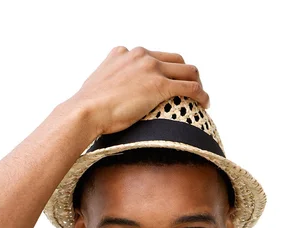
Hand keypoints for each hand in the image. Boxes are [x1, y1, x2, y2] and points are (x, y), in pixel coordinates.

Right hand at [70, 46, 209, 135]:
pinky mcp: (160, 85)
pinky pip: (190, 87)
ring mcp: (151, 69)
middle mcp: (140, 55)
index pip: (155, 56)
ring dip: (197, 83)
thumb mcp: (98, 85)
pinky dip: (201, 94)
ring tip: (201, 98)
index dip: (167, 69)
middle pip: (176, 59)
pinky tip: (205, 103)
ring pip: (188, 70)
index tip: (170, 82)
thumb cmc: (88, 108)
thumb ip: (110, 83)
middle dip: (186, 73)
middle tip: (189, 89)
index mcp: (125, 53)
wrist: (86, 111)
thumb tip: (110, 99)